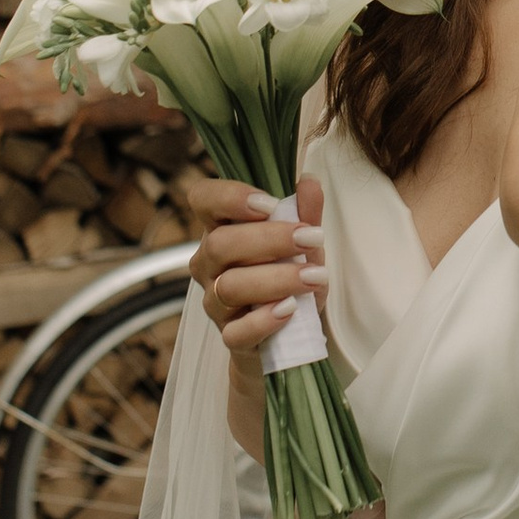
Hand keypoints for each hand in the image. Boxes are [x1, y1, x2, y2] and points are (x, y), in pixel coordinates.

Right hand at [191, 171, 324, 360]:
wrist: (291, 334)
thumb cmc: (289, 276)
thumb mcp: (304, 244)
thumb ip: (306, 213)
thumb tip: (309, 181)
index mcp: (221, 229)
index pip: (203, 200)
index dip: (229, 197)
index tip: (270, 204)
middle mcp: (209, 264)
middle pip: (219, 245)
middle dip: (269, 239)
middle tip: (311, 238)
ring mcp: (215, 302)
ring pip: (230, 287)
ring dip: (277, 279)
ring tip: (315, 276)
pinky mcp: (229, 337)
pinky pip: (237, 332)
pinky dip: (265, 321)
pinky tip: (291, 309)